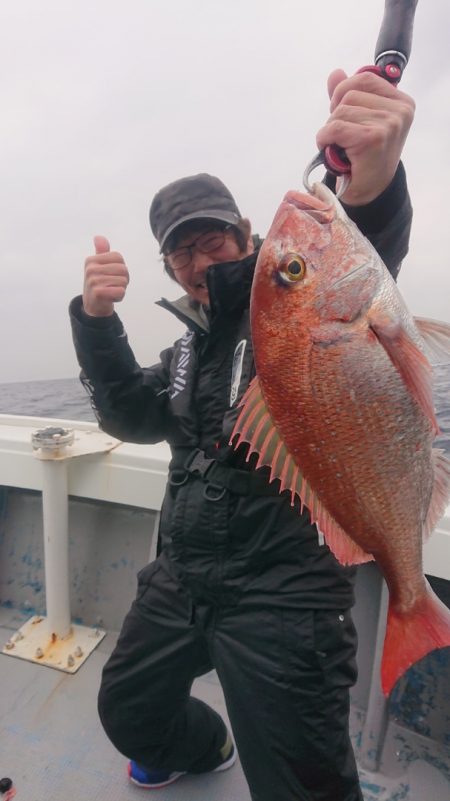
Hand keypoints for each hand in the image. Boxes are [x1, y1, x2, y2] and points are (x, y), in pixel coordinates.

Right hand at [83, 235, 129, 316]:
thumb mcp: (98, 266)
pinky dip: (119, 296)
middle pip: (123, 269)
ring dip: (121, 289)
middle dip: (123, 280)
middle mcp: (91, 268)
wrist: (92, 307)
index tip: (112, 275)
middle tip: (113, 286)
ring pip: (123, 281)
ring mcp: (93, 280)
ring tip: (110, 291)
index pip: (119, 257)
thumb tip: (99, 237)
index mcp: (91, 260)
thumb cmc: (98, 285)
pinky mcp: (98, 292)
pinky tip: (111, 298)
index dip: (121, 268)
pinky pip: (121, 291)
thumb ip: (102, 252)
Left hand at [316, 69, 414, 205]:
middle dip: (336, 114)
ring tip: (343, 147)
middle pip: (349, 93)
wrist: (368, 192)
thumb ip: (348, 95)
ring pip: (340, 111)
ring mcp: (388, 123)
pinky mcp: (372, 138)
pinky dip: (325, 139)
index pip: (364, 79)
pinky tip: (333, 152)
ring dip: (331, 130)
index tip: (345, 115)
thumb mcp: (360, 121)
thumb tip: (336, 73)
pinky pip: (335, 128)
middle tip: (343, 137)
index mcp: (401, 102)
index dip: (344, 94)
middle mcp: (399, 111)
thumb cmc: (365, 158)